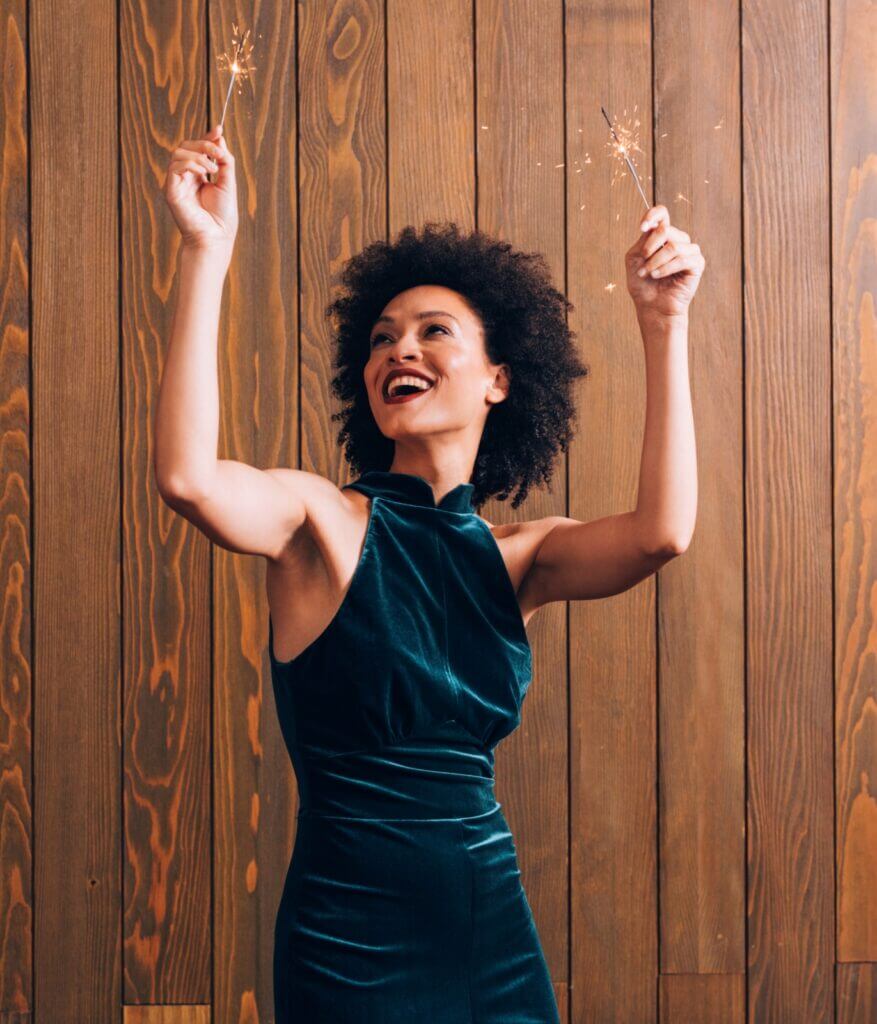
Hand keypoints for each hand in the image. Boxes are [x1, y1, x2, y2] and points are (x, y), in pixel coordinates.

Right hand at [162, 124, 237, 251]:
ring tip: (213, 168)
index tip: (219, 129)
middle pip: (185, 147)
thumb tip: (219, 137)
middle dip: (203, 144)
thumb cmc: (222, 217)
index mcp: (197, 176)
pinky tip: (205, 173)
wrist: (216, 237)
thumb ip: (224, 161)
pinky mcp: (171, 191)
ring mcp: (176, 184)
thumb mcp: (228, 183)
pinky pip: (175, 167)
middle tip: (218, 152)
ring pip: (178, 153)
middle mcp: (184, 178)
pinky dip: (191, 164)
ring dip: (198, 155)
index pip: (197, 149)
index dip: (206, 138)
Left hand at [625, 205, 704, 322]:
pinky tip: (657, 276)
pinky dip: (666, 268)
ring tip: (649, 274)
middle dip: (649, 248)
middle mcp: (678, 240)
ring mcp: (689, 251)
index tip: (642, 228)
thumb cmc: (643, 284)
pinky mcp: (697, 264)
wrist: (651, 306)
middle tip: (643, 265)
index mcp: (662, 236)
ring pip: (673, 246)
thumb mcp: (635, 259)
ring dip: (656, 262)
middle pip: (665, 230)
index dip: (652, 215)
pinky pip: (683, 259)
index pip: (662, 213)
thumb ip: (643, 241)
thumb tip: (656, 227)